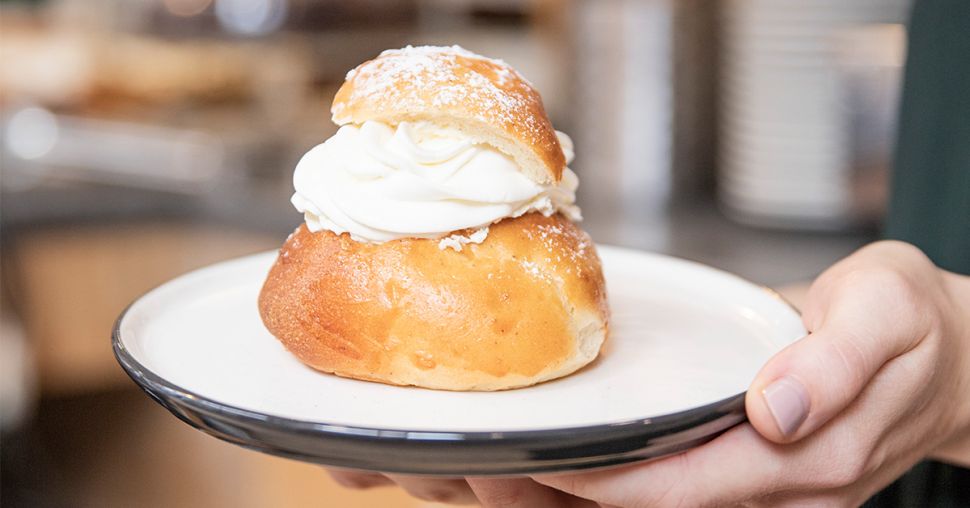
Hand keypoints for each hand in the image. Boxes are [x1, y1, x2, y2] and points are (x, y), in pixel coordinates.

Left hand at [527, 240, 969, 505]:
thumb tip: (777, 408)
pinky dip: (615, 485)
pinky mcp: (758, 480)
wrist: (947, 356)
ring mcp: (771, 494)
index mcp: (810, 455)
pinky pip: (678, 493)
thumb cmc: (912, 324)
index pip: (683, 486)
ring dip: (580, 500)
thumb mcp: (887, 312)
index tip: (535, 458)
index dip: (603, 480)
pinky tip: (567, 462)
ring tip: (500, 472)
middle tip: (488, 470)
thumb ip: (837, 360)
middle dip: (571, 497)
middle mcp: (784, 492)